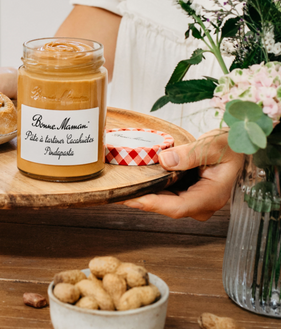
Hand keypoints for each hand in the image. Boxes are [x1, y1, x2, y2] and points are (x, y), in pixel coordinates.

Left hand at [122, 129, 244, 220]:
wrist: (236, 147)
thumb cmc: (231, 146)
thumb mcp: (213, 145)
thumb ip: (190, 154)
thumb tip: (165, 160)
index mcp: (211, 196)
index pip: (178, 207)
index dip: (153, 204)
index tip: (133, 199)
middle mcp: (201, 204)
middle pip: (166, 207)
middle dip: (141, 200)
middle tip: (116, 192)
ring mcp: (193, 201)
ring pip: (163, 202)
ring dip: (143, 195)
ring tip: (120, 188)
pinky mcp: (186, 195)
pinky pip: (165, 195)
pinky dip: (150, 189)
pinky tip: (134, 183)